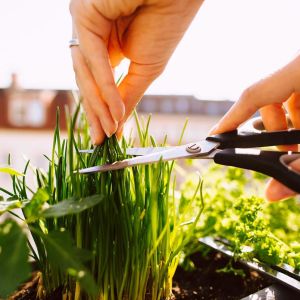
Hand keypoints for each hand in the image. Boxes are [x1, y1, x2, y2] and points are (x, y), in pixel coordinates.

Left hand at [70, 0, 203, 143]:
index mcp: (107, 47)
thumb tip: (117, 122)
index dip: (101, 111)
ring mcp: (86, 25)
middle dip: (95, 113)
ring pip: (86, 73)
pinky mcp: (84, 15)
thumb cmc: (167, 25)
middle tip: (101, 140)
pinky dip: (105, 87)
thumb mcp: (146, 70)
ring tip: (109, 129)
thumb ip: (128, 95)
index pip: (97, 84)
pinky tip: (115, 110)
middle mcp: (93, 36)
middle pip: (87, 82)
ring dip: (99, 105)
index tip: (106, 136)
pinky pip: (93, 59)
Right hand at [210, 54, 299, 200]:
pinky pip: (296, 97)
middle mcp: (299, 68)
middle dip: (274, 131)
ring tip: (299, 143)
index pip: (253, 95)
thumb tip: (271, 196)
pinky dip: (297, 118)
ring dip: (289, 127)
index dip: (230, 119)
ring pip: (284, 101)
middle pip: (269, 101)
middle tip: (286, 153)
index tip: (213, 137)